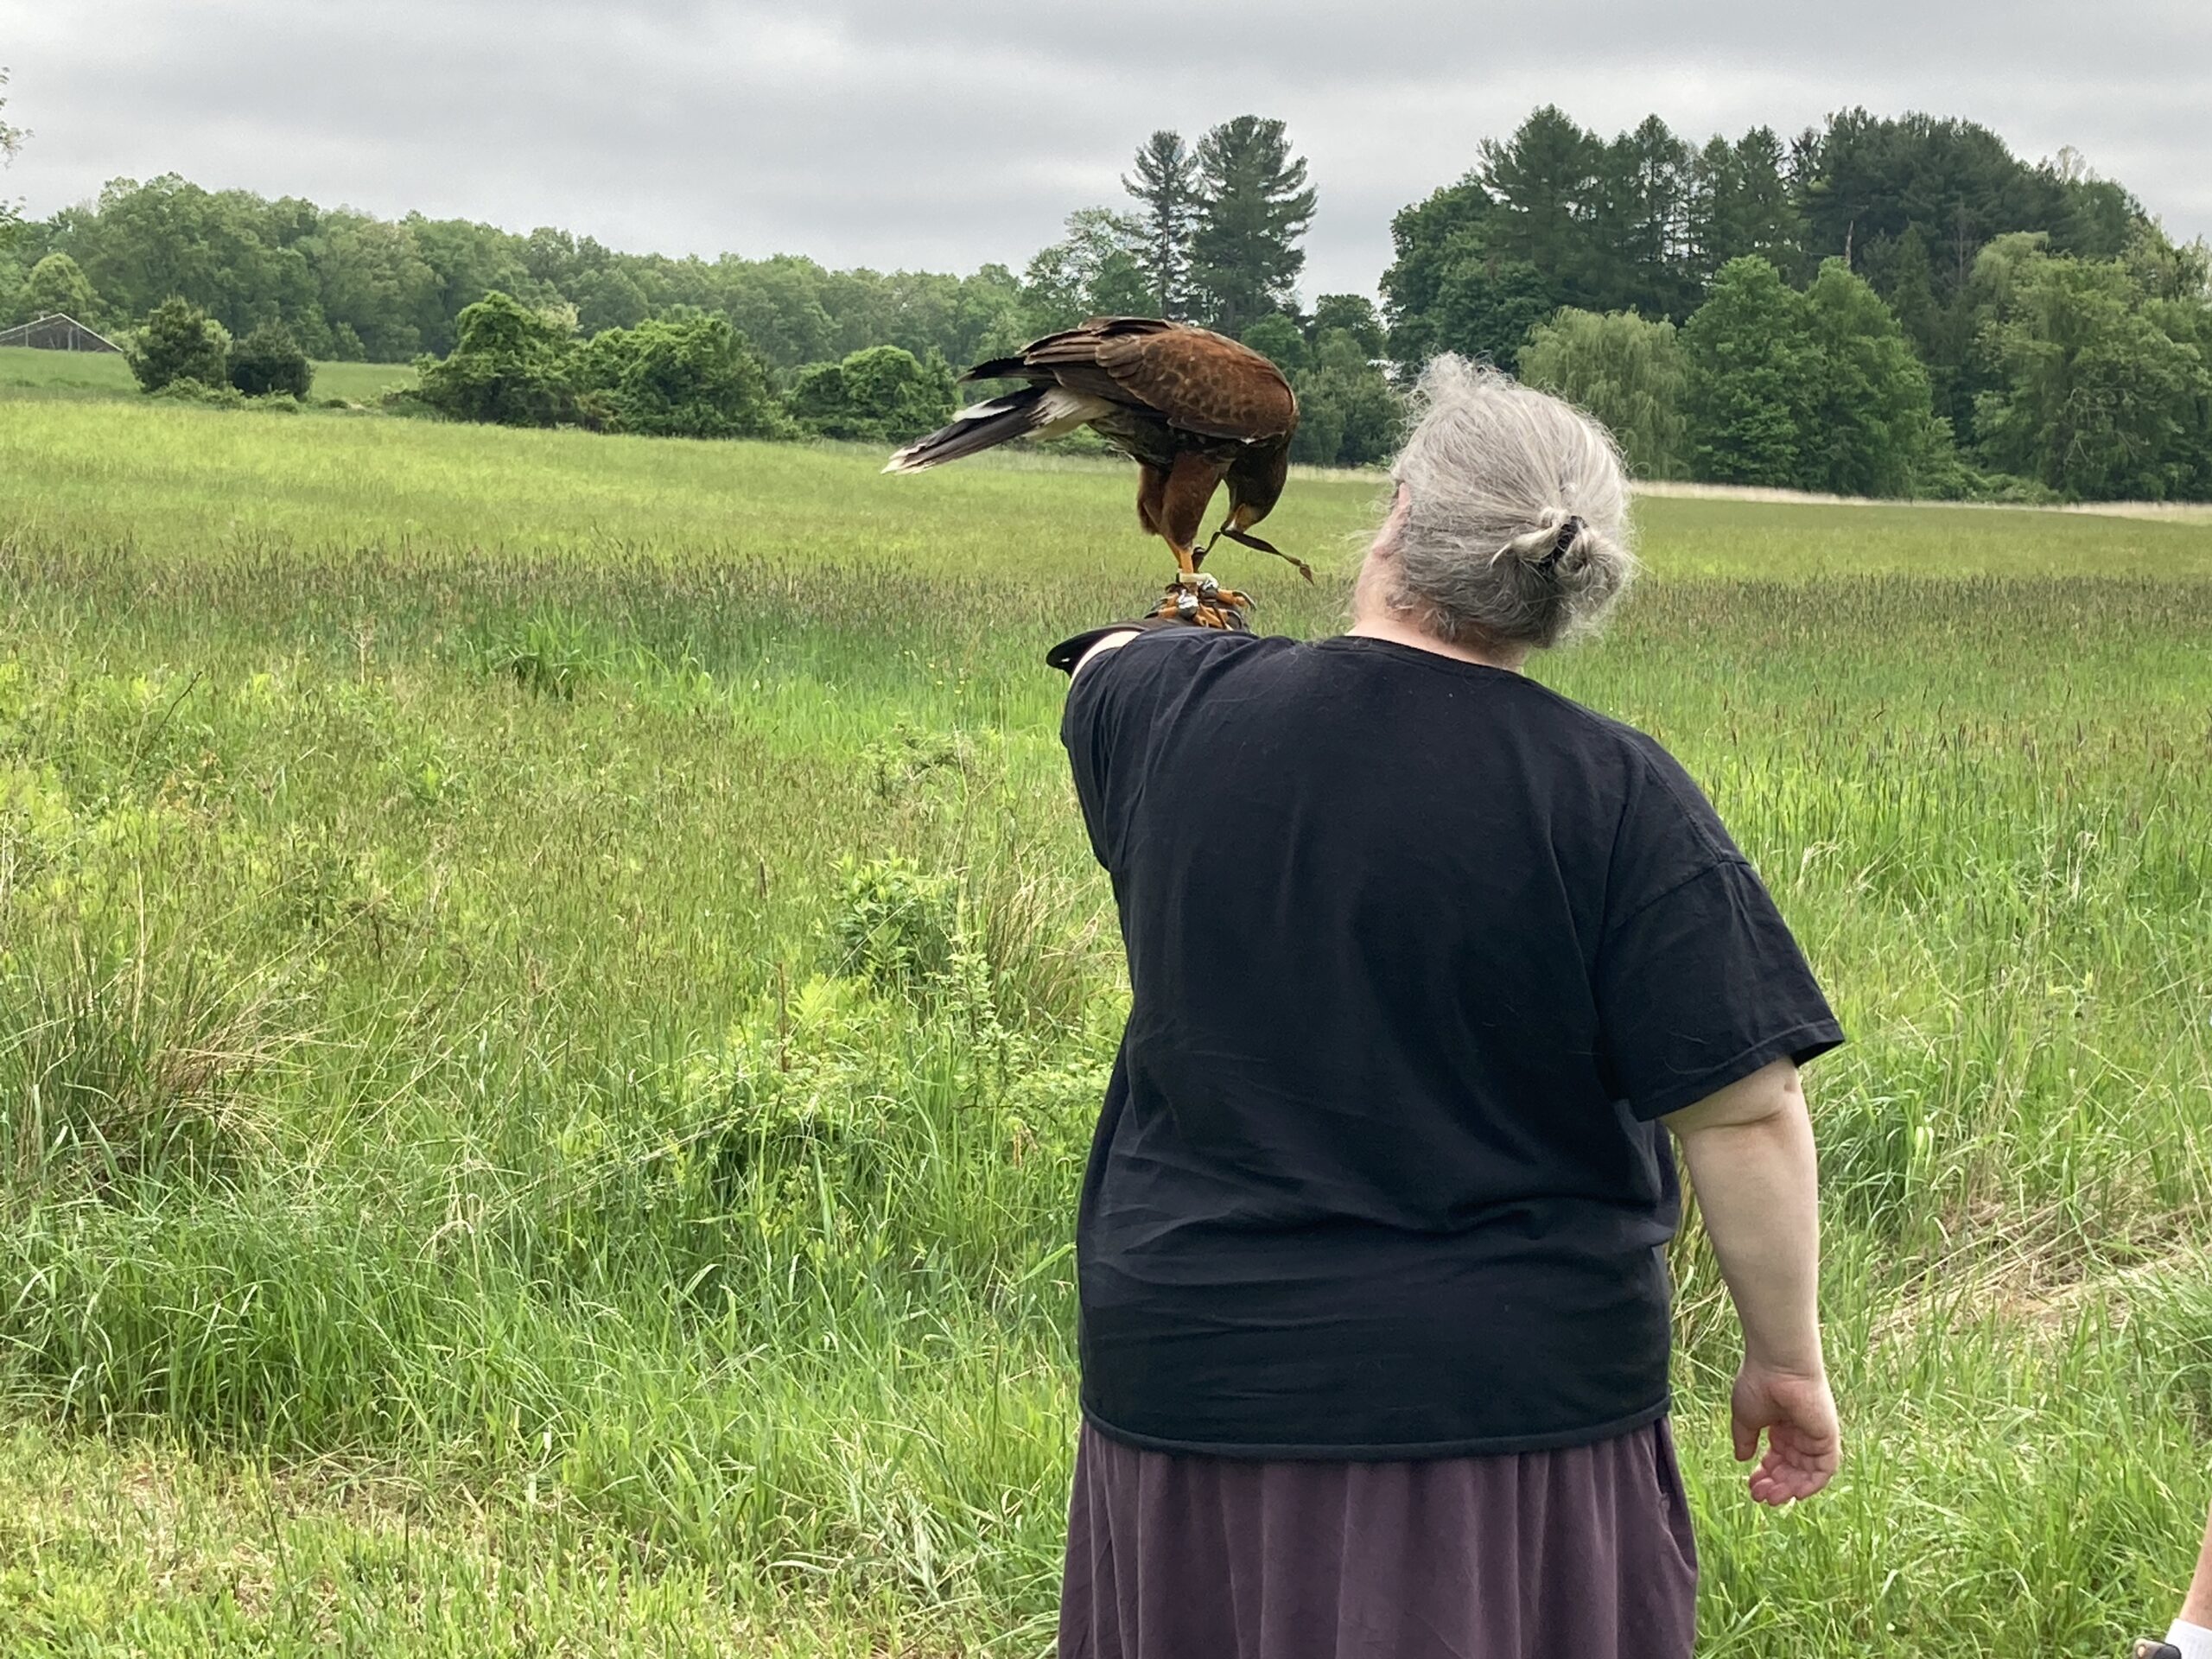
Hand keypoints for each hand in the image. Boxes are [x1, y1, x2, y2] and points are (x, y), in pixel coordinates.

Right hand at [1730, 1360, 1839, 1504]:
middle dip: (1775, 1485)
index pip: (1777, 1459)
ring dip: (1790, 1488)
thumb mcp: (1745, 1417)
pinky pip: (1825, 1469)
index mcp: (1781, 1426)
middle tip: (1759, 1496)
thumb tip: (1742, 1460)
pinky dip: (1812, 1484)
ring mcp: (1815, 1436)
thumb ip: (1745, 1439)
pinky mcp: (1827, 1437)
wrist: (1777, 1365)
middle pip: (1791, 1469)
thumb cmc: (1759, 1384)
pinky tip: (1795, 1494)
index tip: (1750, 1485)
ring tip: (1771, 1497)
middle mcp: (1800, 1433)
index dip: (1764, 1474)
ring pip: (1806, 1473)